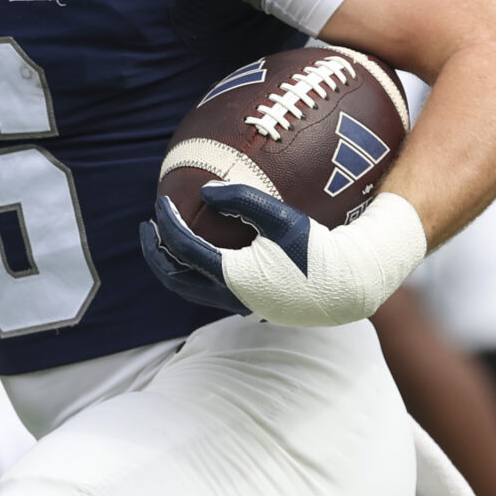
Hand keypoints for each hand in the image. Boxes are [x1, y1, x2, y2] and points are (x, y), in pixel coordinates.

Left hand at [141, 185, 428, 327]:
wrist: (347, 287)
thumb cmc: (318, 250)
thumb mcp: (283, 219)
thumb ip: (242, 201)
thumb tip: (204, 191)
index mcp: (231, 277)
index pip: (182, 249)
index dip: (167, 223)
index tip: (161, 202)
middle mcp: (228, 297)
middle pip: (174, 279)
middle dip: (155, 253)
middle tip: (148, 227)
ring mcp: (238, 304)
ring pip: (189, 289)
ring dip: (173, 264)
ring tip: (167, 239)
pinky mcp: (249, 304)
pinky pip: (208, 290)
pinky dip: (194, 270)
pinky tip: (203, 248)